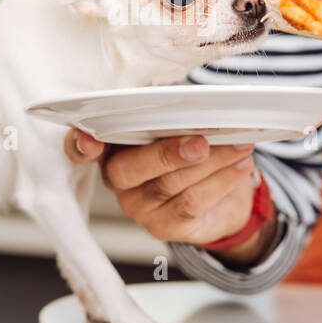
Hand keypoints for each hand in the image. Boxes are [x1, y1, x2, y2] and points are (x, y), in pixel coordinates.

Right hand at [63, 129, 276, 265]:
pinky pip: (193, 203)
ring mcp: (139, 207)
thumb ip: (165, 109)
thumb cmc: (190, 149)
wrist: (222, 196)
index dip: (81, 145)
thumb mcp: (175, 123)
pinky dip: (221, 181)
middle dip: (168, 153)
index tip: (90, 139)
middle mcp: (117, 181)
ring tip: (239, 145)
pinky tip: (240, 164)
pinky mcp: (164, 227)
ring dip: (211, 162)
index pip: (81, 148)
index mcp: (110, 149)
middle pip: (131, 169)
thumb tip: (172, 95)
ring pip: (170, 184)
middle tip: (200, 142)